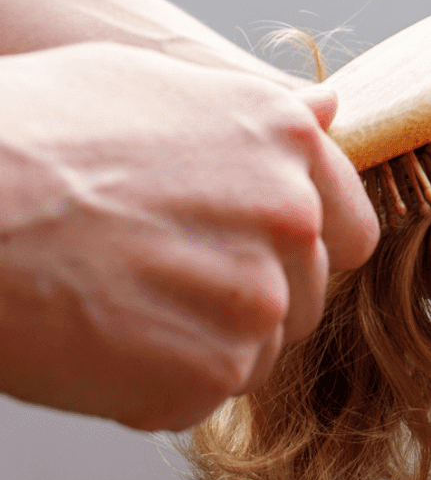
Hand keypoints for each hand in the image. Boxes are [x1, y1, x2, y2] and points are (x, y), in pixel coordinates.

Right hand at [0, 43, 377, 430]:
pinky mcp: (215, 366)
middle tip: (154, 281)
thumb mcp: (150, 83)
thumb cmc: (30, 134)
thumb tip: (328, 109)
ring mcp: (261, 295)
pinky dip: (155, 387)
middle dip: (243, 300)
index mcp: (287, 142)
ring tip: (116, 305)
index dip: (297, 252)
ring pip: (257, 351)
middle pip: (304, 296)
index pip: (349, 229)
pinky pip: (205, 395)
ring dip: (198, 345)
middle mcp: (293, 215)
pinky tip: (96, 343)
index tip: (245, 257)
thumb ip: (255, 110)